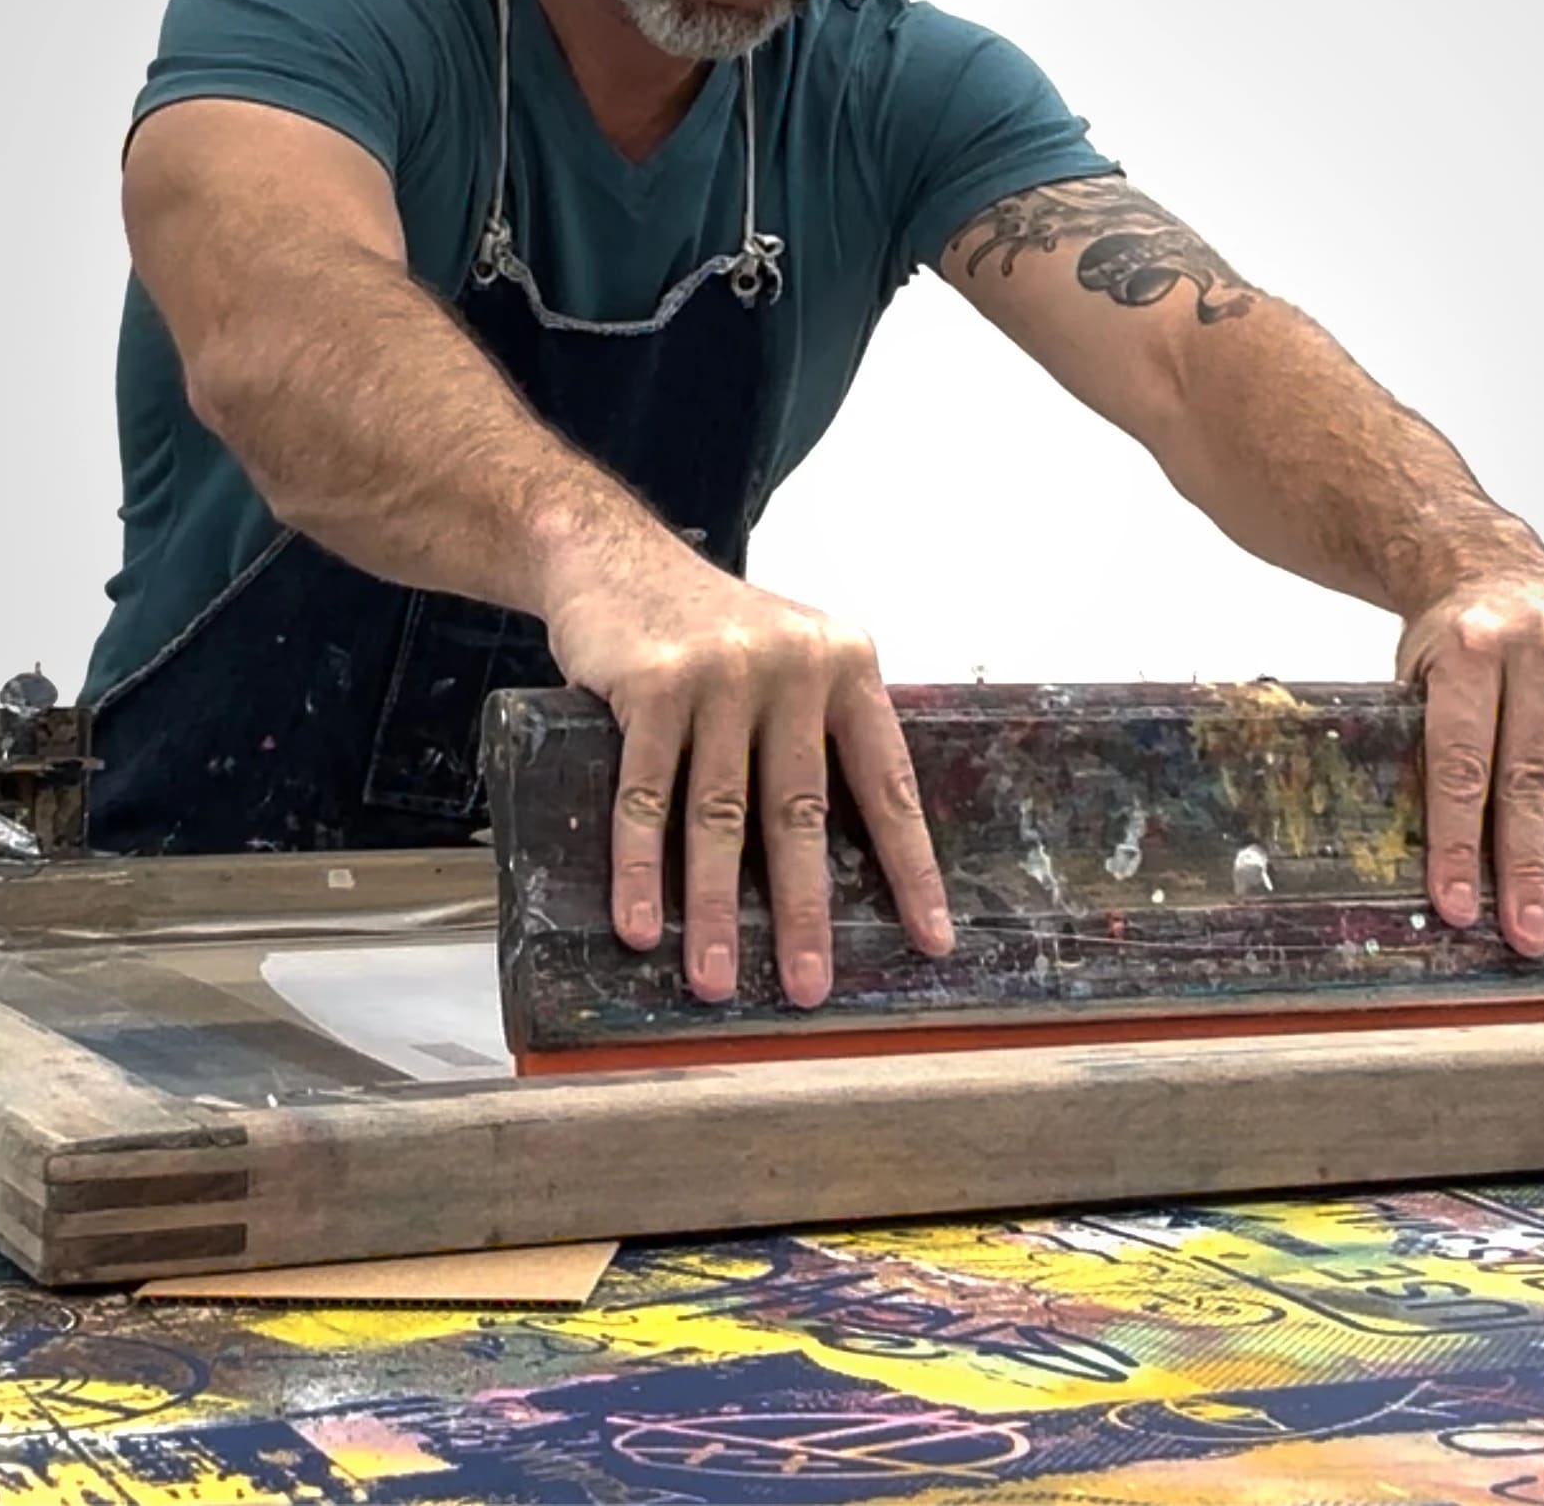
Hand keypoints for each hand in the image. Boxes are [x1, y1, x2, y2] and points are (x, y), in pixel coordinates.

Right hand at [542, 541, 953, 1006]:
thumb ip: (820, 727)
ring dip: (713, 909)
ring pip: (720, 815)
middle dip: (804, 913)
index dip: (911, 868)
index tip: (930, 938)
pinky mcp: (653, 685)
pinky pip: (645, 796)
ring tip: (713, 978)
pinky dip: (639, 868)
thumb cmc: (708, 626)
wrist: (612, 555)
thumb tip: (845, 854)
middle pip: (801, 813)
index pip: (889, 782)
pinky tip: (639, 925)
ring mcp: (721, 672)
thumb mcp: (789, 654)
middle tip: (807, 987)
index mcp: (846, 665)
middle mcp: (793, 666)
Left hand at [1394, 568, 1543, 955]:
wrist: (1497, 565)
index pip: (1463, 762)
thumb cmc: (1452, 635)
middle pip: (1531, 778)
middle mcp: (1538, 645)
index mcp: (1471, 647)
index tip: (1460, 905)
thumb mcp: (1415, 675)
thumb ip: (1424, 747)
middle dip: (1531, 868)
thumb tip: (1436, 857)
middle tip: (1533, 933)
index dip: (1459, 840)